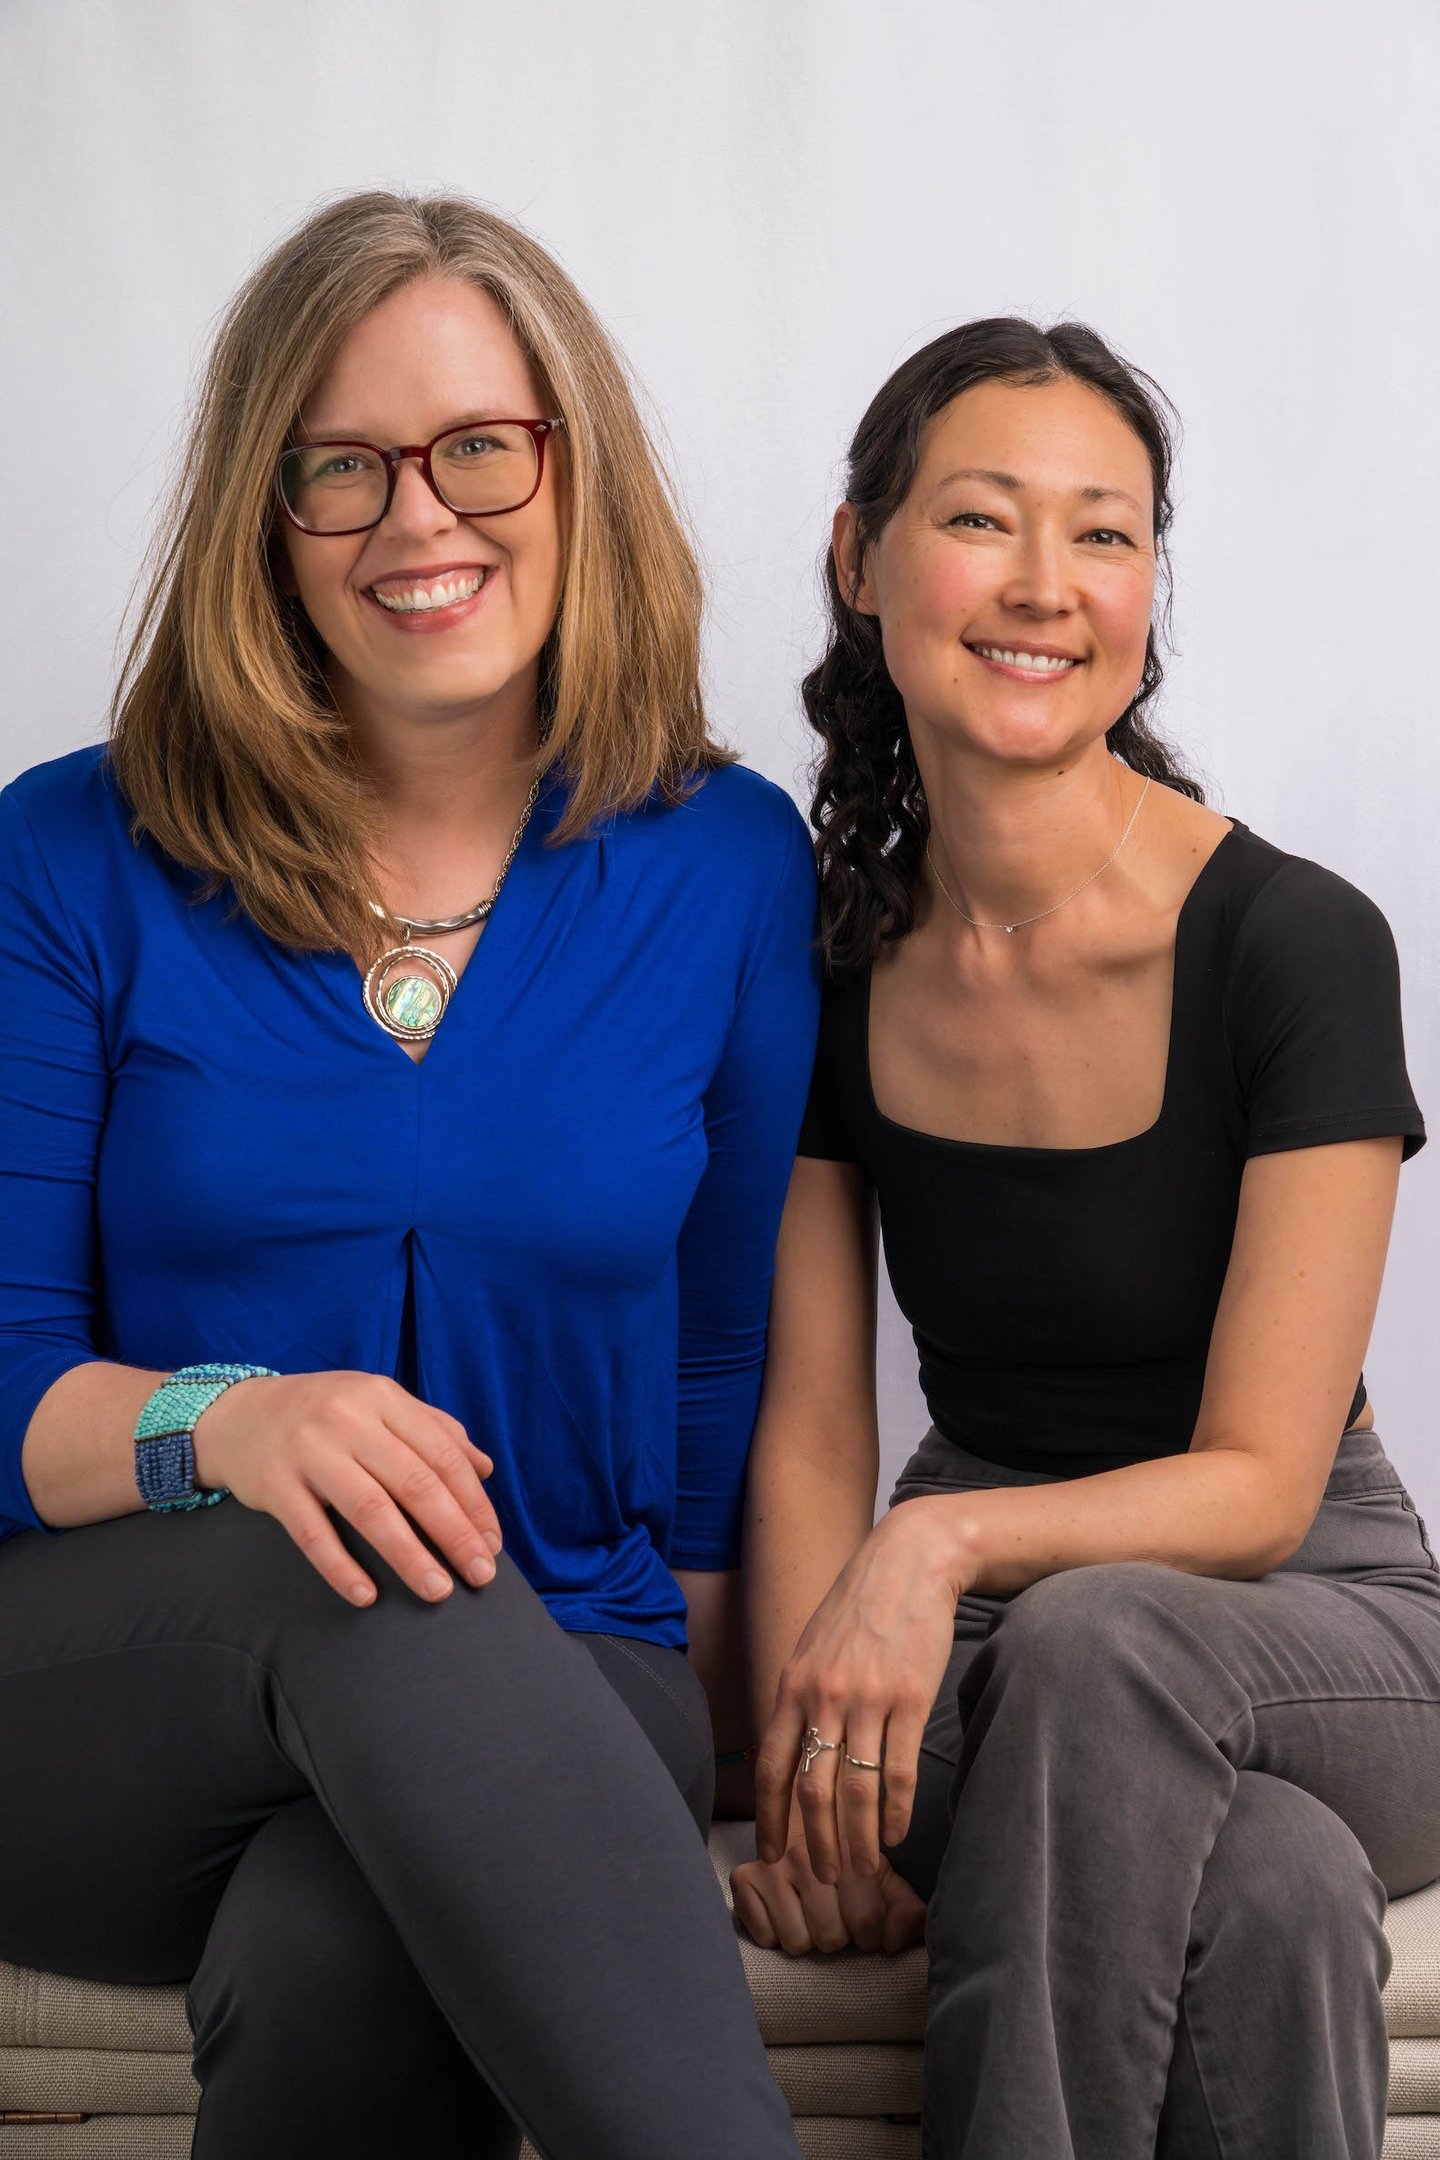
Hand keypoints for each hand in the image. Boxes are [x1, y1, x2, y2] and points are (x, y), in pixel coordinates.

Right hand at [193, 1370, 502, 1606]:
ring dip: (409, 1556)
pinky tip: (366, 1596)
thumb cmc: (323, 1413)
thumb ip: (434, 1429)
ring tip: (438, 1591)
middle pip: (415, 1483)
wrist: (237, 1414)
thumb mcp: (378, 1404)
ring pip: (370, 1510)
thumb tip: (486, 1468)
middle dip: (455, 1533)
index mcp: (382, 1398)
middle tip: (482, 1575)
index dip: (474, 1502)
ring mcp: (309, 1451)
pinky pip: (313, 1533)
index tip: (492, 1543)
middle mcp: (349, 1420)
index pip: (442, 1455)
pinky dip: (341, 1567)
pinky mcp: (275, 1485)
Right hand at [731, 1834, 926, 1956]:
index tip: (866, 1927)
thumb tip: (897, 1941)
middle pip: (831, 1937)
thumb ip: (904, 1909)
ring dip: (807, 1938)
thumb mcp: (883, 1878)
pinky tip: (783, 1912)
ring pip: (797, 1942)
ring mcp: (770, 1866)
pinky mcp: (742, 1878)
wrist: (798, 1819)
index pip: (866, 1921)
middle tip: (836, 1918)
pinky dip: (774, 1934)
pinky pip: (765, 1937)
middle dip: (839, 1937)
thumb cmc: (847, 1859)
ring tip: (810, 1915)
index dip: (871, 1937)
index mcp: (845, 1849)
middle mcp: (803, 1853)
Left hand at [754, 1499, 971, 1882]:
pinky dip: (895, 1811)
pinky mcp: (911, 1699)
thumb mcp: (812, 1645)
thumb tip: (790, 1748)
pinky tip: (894, 1834)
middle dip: (814, 1843)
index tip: (771, 1857)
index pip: (771, 1767)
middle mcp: (824, 1696)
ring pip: (855, 1790)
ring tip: (860, 1869)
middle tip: (824, 1878)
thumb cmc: (860, 1607)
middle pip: (812, 1790)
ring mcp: (868, 1699)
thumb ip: (799, 1695)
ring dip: (856, 1839)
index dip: (769, 1819)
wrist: (911, 1563)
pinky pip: (898, 1770)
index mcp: (793, 1685)